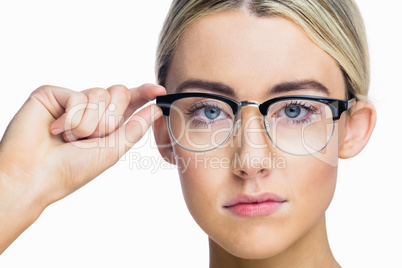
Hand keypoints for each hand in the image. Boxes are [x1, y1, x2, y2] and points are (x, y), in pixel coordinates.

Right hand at [0, 84, 164, 208]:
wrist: (33, 176)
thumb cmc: (71, 170)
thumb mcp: (112, 150)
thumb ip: (135, 128)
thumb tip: (156, 109)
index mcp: (105, 123)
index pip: (129, 102)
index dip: (144, 94)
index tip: (159, 90)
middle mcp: (90, 110)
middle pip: (119, 92)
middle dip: (111, 119)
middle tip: (92, 138)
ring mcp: (71, 101)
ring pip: (100, 93)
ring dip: (89, 123)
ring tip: (71, 138)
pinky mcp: (52, 93)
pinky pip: (77, 96)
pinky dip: (71, 118)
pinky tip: (55, 129)